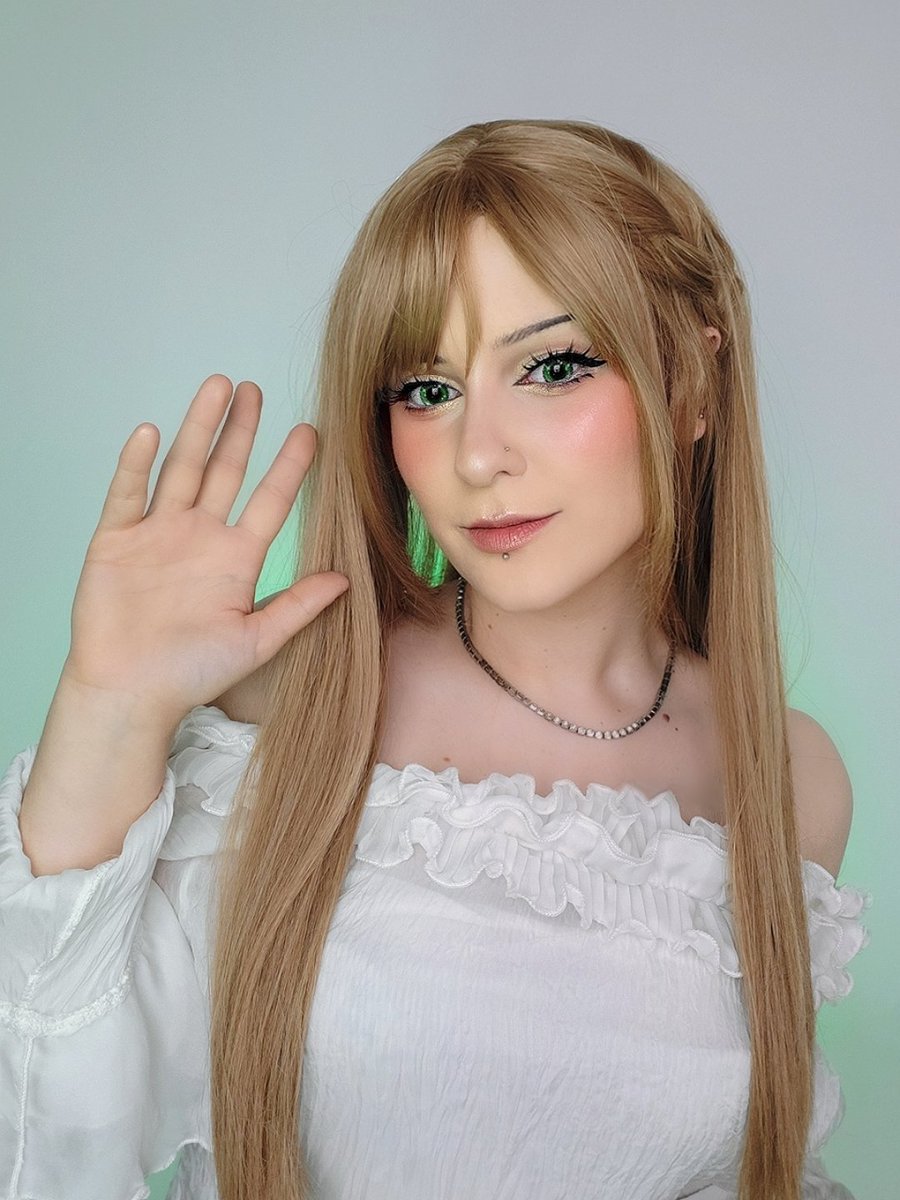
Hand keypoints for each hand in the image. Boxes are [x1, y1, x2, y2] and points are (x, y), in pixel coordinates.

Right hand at [61, 375, 348, 726]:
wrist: (132, 692)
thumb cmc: (192, 673)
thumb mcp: (257, 640)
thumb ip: (297, 607)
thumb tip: (345, 580)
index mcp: (236, 558)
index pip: (271, 501)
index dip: (290, 466)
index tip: (310, 433)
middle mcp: (199, 536)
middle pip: (224, 470)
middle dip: (240, 429)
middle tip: (254, 389)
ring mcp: (157, 534)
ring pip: (181, 469)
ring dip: (197, 428)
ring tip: (216, 388)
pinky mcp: (116, 541)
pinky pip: (127, 494)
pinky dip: (136, 464)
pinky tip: (151, 432)